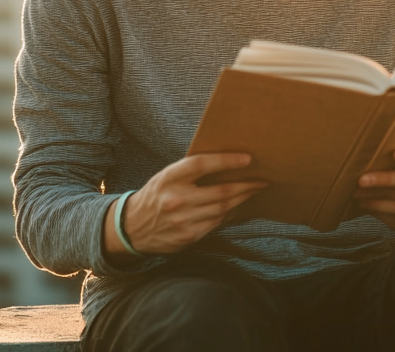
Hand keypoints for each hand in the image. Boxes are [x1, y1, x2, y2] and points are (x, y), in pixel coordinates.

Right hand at [105, 153, 266, 258]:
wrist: (132, 228)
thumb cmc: (156, 195)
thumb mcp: (166, 176)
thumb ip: (190, 171)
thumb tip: (226, 164)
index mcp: (169, 178)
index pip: (202, 165)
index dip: (226, 161)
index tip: (247, 158)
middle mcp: (176, 199)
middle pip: (221, 191)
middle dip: (246, 185)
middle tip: (262, 180)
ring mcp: (183, 220)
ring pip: (223, 208)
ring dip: (242, 199)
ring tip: (254, 191)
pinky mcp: (189, 236)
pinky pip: (217, 223)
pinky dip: (229, 213)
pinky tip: (237, 207)